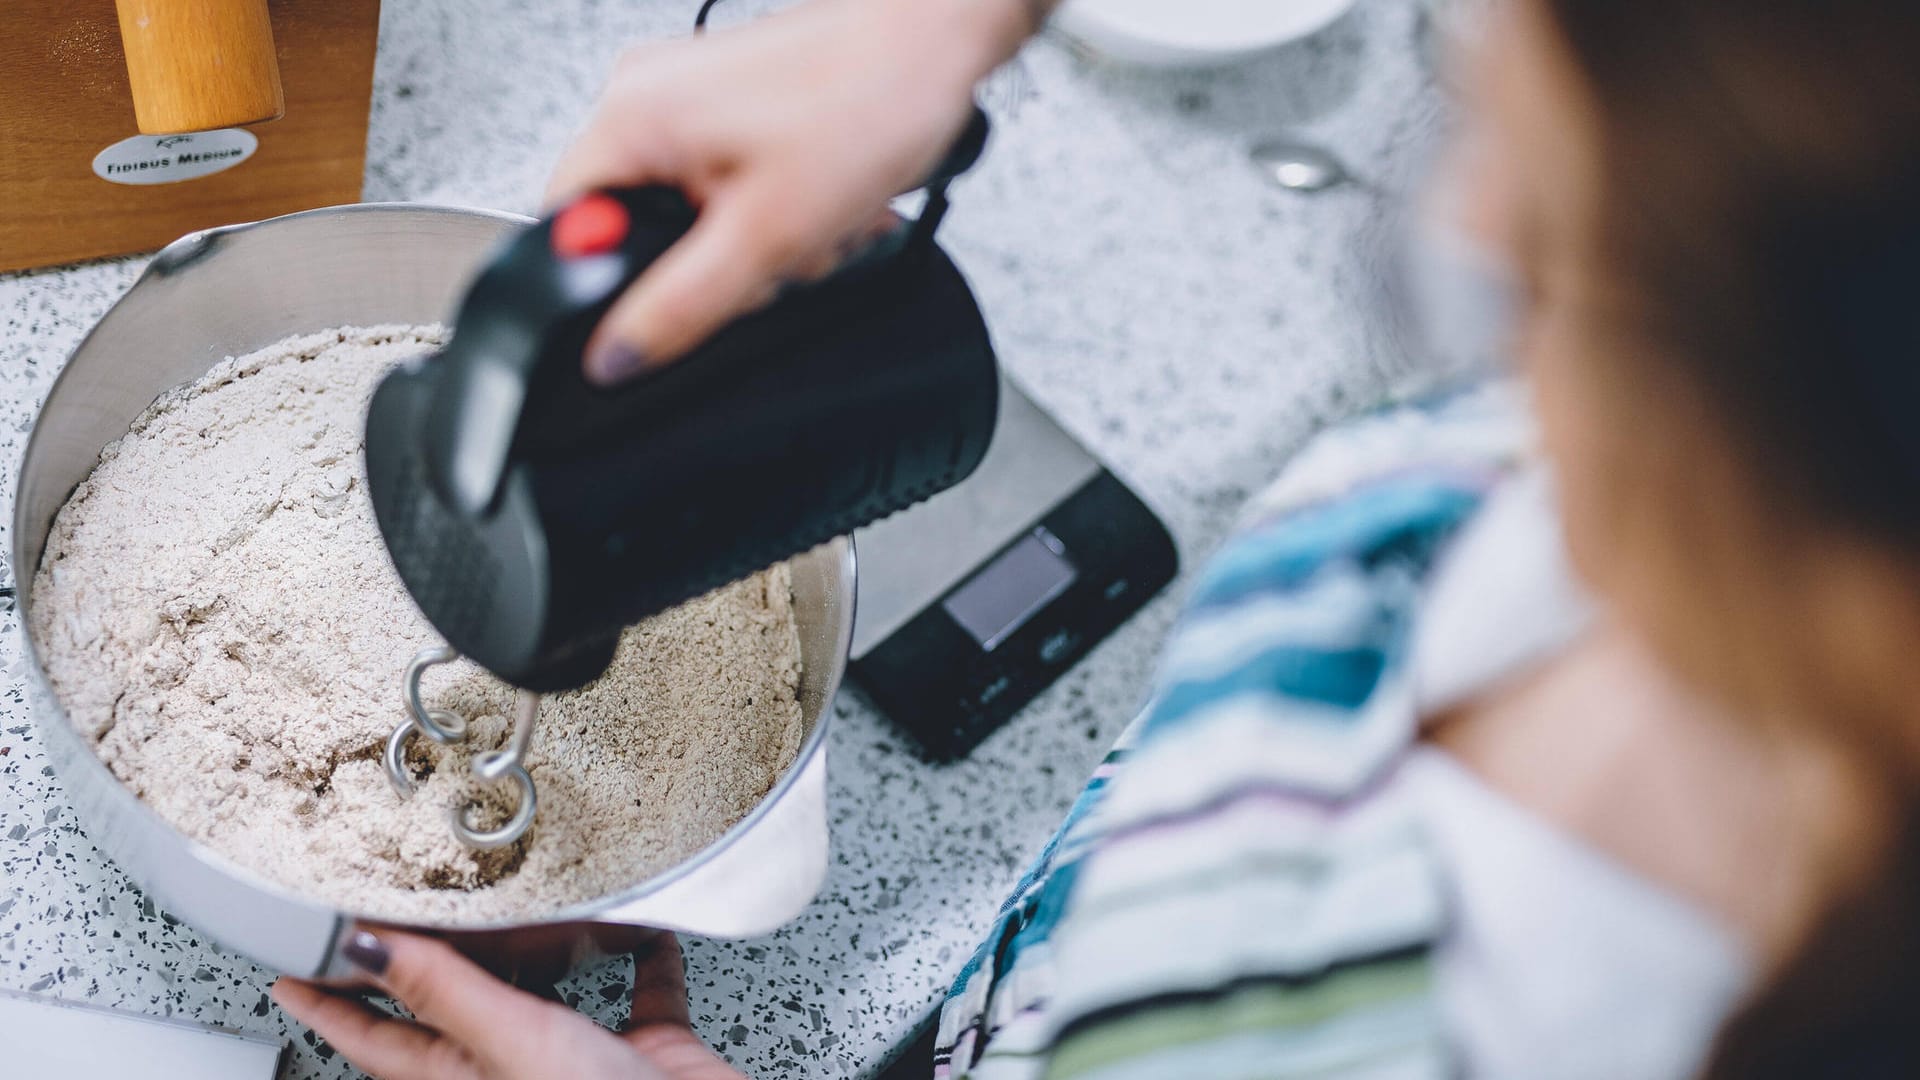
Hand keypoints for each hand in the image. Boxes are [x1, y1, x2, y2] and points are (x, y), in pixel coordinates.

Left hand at [272, 929, 744, 1079]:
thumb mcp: (512, 1044)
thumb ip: (442, 992)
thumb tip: (364, 947)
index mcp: (465, 1073)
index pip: (374, 1035)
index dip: (328, 998)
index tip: (289, 966)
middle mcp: (514, 1065)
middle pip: (455, 1003)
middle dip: (428, 953)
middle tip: (396, 900)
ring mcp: (579, 1057)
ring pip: (542, 990)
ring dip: (532, 943)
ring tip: (512, 895)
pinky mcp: (643, 1047)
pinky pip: (639, 988)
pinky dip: (640, 953)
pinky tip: (641, 925)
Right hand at [547, 0, 1035, 382]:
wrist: (935, 41)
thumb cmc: (866, 104)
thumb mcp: (767, 236)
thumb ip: (680, 306)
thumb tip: (614, 357)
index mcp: (630, 118)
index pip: (565, 228)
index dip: (613, 283)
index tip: (676, 299)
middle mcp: (648, 95)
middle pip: (641, 228)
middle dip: (713, 264)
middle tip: (774, 251)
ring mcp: (693, 95)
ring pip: (694, 214)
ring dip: (759, 241)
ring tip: (814, 220)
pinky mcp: (738, 102)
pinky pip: (731, 185)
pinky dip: (777, 209)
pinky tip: (820, 200)